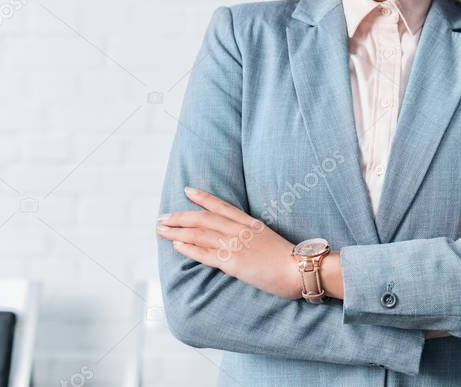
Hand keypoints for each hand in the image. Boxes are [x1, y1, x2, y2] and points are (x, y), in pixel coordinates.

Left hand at [157, 186, 301, 300]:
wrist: (299, 269)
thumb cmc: (288, 258)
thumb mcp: (268, 240)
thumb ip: (251, 237)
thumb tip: (235, 242)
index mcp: (250, 223)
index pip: (221, 206)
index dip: (203, 197)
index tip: (187, 191)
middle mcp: (241, 230)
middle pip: (204, 219)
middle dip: (180, 217)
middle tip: (163, 217)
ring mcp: (236, 245)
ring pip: (200, 234)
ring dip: (178, 232)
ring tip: (162, 230)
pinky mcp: (233, 262)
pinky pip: (205, 253)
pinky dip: (189, 248)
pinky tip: (176, 245)